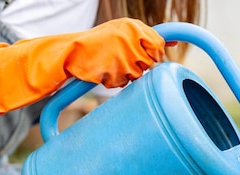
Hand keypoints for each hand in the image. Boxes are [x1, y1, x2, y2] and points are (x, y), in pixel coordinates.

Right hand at [0, 18, 164, 114]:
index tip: (145, 55)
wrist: (64, 54)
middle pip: (151, 63)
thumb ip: (146, 39)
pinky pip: (123, 83)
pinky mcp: (112, 67)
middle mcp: (129, 36)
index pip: (158, 44)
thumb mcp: (122, 36)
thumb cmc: (95, 48)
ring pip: (138, 75)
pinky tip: (102, 72)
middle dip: (139, 67)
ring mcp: (121, 53)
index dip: (154, 54)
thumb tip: (175, 43)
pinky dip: (113, 82)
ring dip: (125, 76)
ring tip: (108, 67)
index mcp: (131, 26)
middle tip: (119, 62)